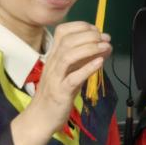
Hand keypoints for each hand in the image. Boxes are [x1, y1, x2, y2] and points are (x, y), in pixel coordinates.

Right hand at [10, 22, 110, 144]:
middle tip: (105, 38)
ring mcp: (55, 77)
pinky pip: (73, 78)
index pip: (63, 31)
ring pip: (68, 56)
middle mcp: (52, 63)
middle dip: (88, 35)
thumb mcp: (71, 72)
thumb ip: (85, 60)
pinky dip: (87, 68)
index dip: (81, 26)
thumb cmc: (56, 94)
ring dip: (89, 48)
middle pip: (67, 41)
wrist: (40, 118)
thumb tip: (104, 46)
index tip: (97, 31)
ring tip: (105, 46)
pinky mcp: (60, 92)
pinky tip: (99, 63)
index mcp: (53, 56)